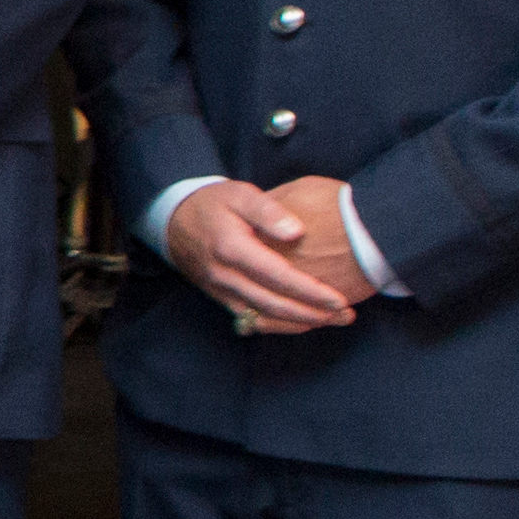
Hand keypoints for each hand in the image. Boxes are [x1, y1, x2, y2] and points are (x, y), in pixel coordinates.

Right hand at [164, 178, 363, 334]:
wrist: (172, 219)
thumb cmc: (213, 204)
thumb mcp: (240, 194)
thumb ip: (269, 211)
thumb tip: (297, 231)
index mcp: (232, 248)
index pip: (278, 277)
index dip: (310, 291)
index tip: (339, 298)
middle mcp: (225, 275)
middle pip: (274, 303)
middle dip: (312, 313)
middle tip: (345, 315)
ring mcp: (220, 290)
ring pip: (264, 316)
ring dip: (299, 322)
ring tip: (332, 321)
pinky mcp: (219, 297)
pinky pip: (251, 319)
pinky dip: (278, 325)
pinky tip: (302, 323)